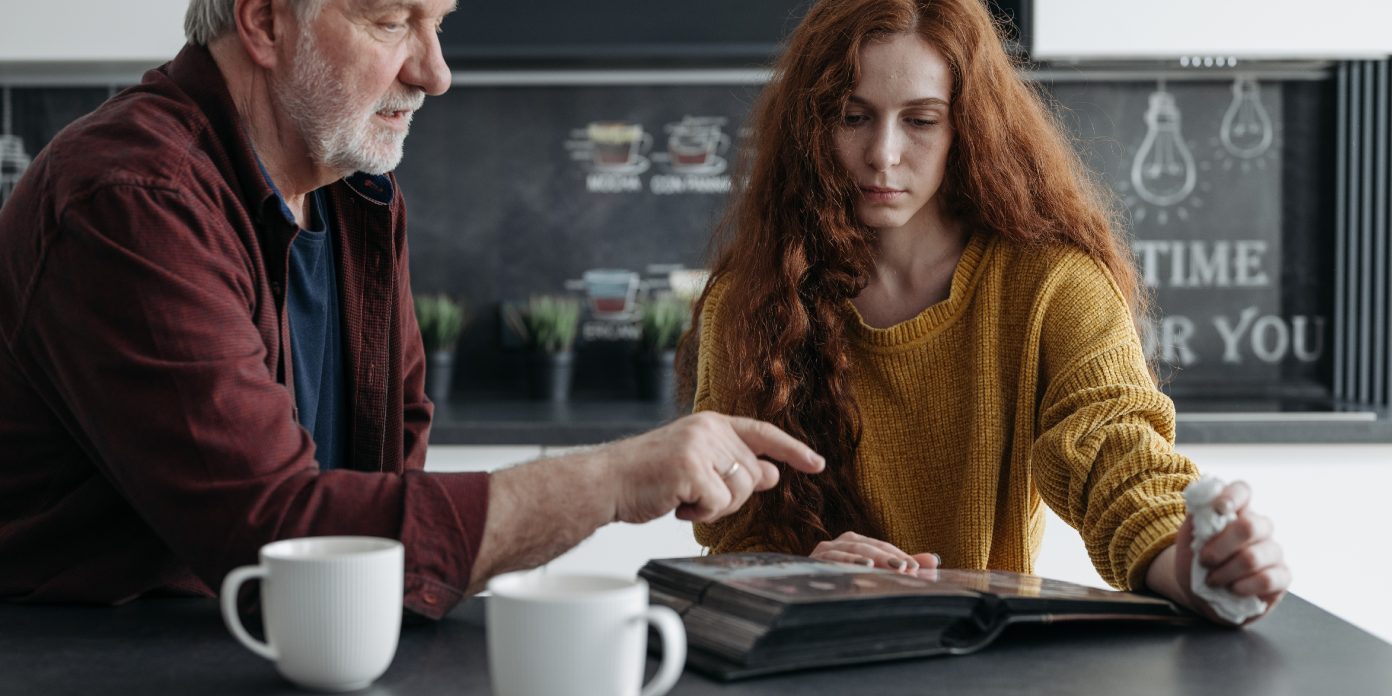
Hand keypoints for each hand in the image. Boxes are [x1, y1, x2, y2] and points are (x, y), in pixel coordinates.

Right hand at [601, 412, 824, 524]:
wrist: (607, 481)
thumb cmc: (647, 475)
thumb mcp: (696, 464)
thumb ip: (733, 466)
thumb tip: (772, 474)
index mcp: (712, 423)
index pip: (763, 433)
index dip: (792, 450)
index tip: (817, 464)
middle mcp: (709, 429)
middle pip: (752, 474)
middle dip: (731, 497)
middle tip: (696, 497)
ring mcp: (700, 446)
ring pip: (739, 492)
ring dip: (714, 508)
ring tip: (684, 498)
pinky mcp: (691, 468)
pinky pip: (718, 505)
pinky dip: (700, 515)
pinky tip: (677, 505)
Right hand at [810, 531, 940, 572]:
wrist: (808, 599)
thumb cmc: (845, 585)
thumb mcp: (877, 576)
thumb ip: (903, 566)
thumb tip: (935, 561)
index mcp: (856, 542)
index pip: (882, 546)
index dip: (900, 556)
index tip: (917, 569)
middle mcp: (841, 542)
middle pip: (869, 545)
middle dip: (890, 556)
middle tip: (908, 568)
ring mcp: (826, 550)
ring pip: (854, 547)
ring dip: (874, 556)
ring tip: (892, 566)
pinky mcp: (815, 559)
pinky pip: (834, 557)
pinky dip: (850, 560)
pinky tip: (865, 566)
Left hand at [1150, 480, 1289, 625]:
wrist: (1198, 593)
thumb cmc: (1195, 561)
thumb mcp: (1188, 538)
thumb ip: (1196, 518)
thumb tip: (1204, 501)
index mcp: (1235, 511)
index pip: (1242, 491)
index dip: (1232, 496)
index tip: (1219, 509)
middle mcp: (1259, 527)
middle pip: (1249, 526)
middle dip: (1220, 547)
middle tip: (1204, 560)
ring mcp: (1273, 551)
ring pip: (1253, 557)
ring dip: (1226, 572)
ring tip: (1212, 580)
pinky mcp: (1282, 576)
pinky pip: (1268, 579)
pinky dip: (1243, 586)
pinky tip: (1232, 589)